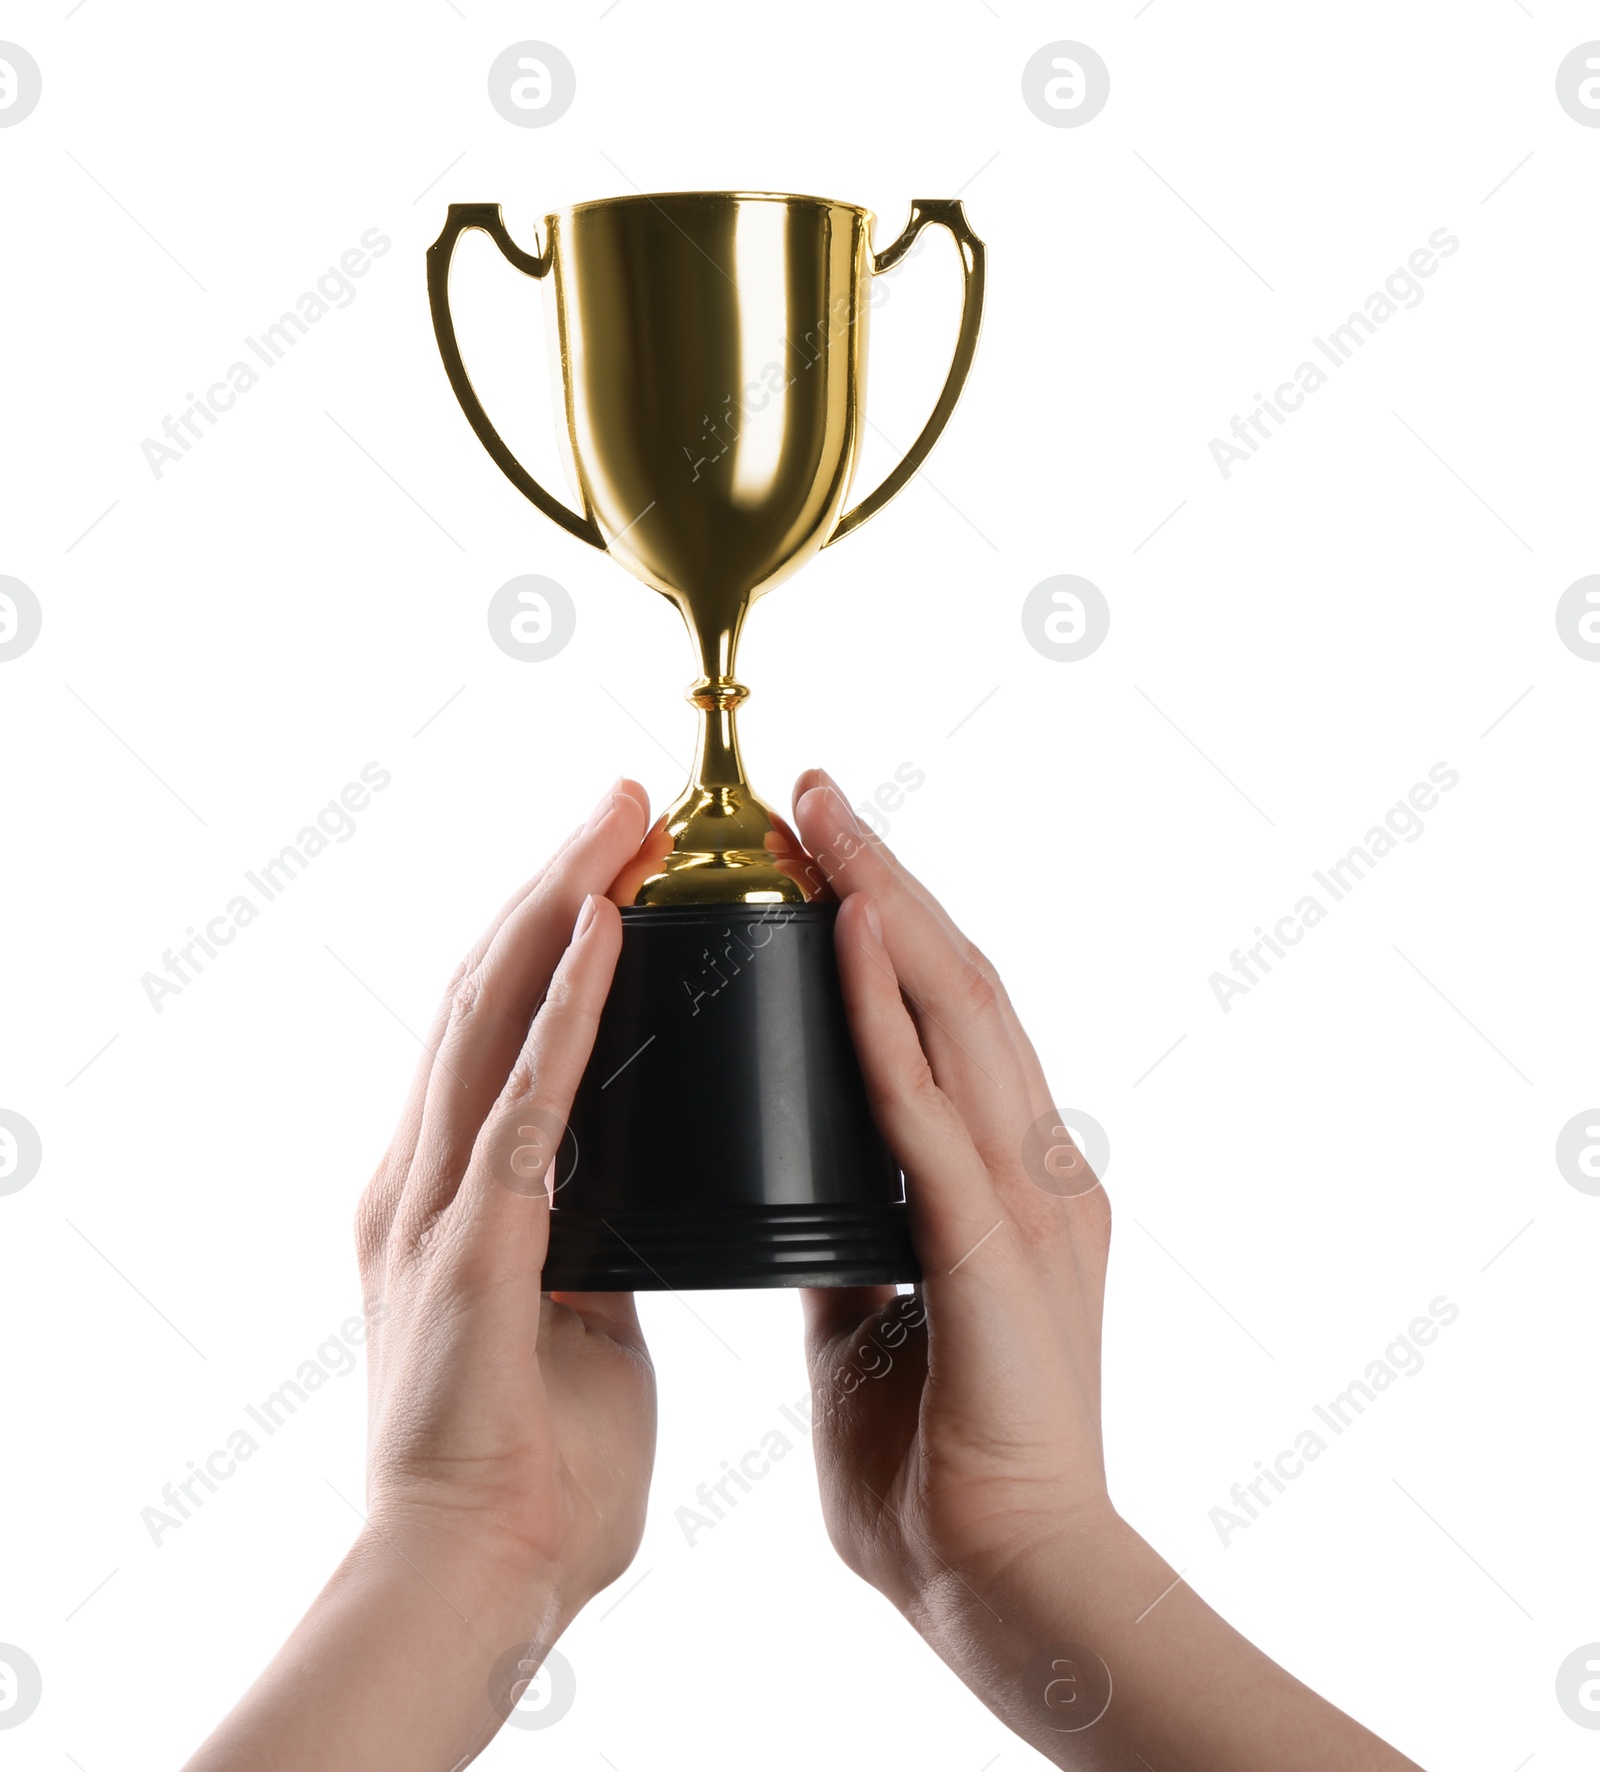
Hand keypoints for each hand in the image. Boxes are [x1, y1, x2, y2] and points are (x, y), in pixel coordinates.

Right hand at [355, 776, 656, 1609]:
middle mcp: (422, 1178)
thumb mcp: (570, 1320)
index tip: (612, 860)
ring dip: (555, 904)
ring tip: (612, 819)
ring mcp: (436, 1206)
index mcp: (451, 1196)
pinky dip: (565, 1003)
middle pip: (482, 992)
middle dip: (550, 883)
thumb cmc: (533, 1469)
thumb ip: (585, 1245)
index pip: (493, 1029)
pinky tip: (602, 925)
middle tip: (617, 800)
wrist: (474, 1580)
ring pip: (490, 1015)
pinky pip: (529, 1100)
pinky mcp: (474, 1248)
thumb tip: (627, 1199)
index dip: (546, 933)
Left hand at [791, 770, 1420, 1770]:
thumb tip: (808, 1169)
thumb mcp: (879, 1311)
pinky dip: (884, 1016)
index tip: (822, 854)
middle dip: (887, 877)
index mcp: (1010, 1183)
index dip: (889, 927)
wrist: (1007, 1580)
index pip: (948, 1021)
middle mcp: (1035, 1167)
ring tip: (824, 819)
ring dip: (886, 906)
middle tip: (815, 792)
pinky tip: (846, 938)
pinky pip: (928, 1109)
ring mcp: (1026, 1199)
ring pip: (960, 1014)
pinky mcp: (991, 1248)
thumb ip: (858, 1229)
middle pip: (961, 983)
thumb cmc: (943, 1462)